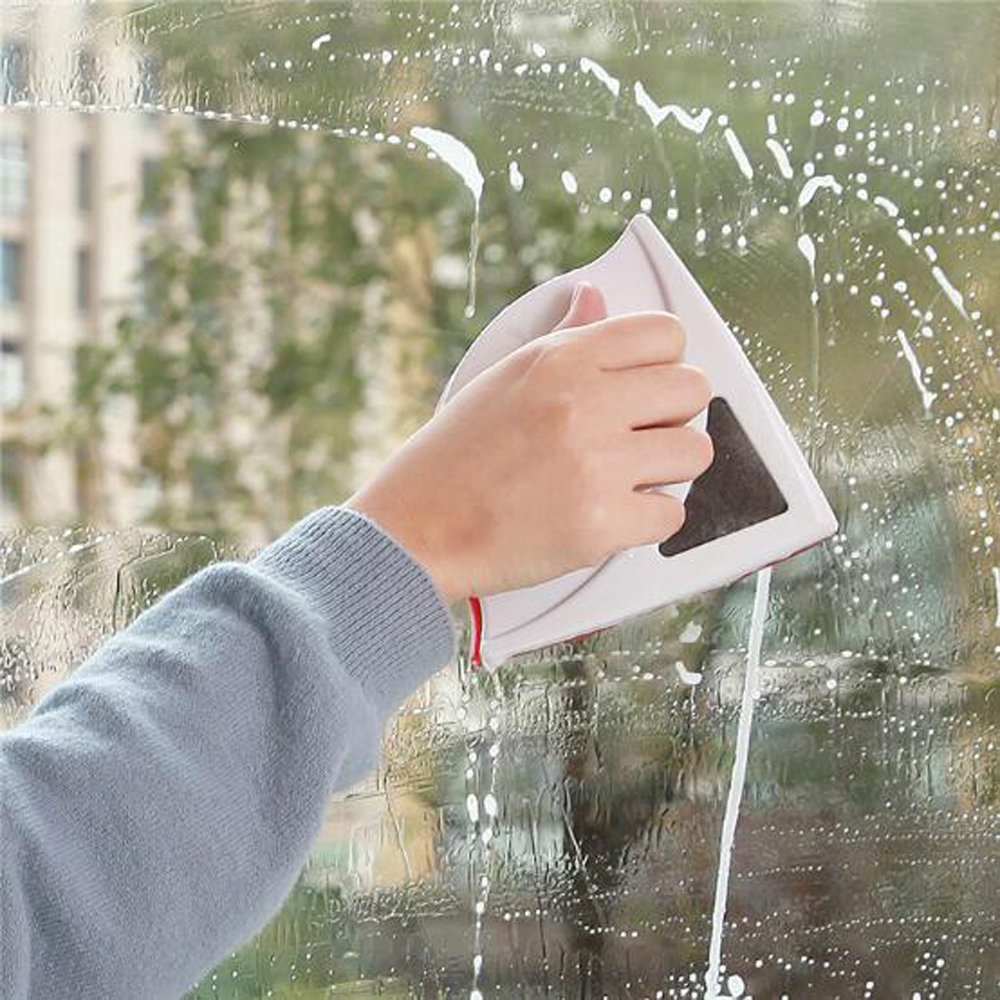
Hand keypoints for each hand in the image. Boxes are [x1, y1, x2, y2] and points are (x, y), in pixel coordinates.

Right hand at [345, 283, 713, 603]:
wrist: (417, 529)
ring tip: (626, 478)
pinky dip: (647, 520)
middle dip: (673, 416)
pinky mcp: (600, 524)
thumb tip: (593, 296)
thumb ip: (563, 338)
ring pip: (694, 452)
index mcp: (561, 360)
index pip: (665, 335)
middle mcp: (583, 404)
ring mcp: (594, 465)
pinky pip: (671, 513)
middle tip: (640, 437)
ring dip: (667, 469)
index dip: (665, 364)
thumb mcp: (503, 376)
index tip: (647, 388)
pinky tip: (611, 515)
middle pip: (693, 390)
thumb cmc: (454, 457)